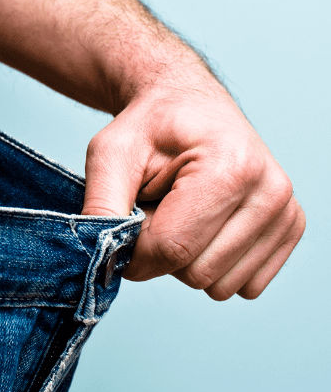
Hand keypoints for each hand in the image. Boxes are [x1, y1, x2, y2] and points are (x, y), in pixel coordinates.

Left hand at [81, 72, 304, 299]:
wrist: (187, 106)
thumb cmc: (149, 127)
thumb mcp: (110, 153)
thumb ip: (101, 206)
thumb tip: (103, 262)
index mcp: (229, 167)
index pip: (173, 248)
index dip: (134, 253)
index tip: (121, 229)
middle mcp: (270, 191)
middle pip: (197, 272)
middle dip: (161, 250)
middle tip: (155, 207)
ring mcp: (286, 212)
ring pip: (219, 285)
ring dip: (187, 258)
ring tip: (180, 211)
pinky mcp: (290, 229)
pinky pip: (243, 284)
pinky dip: (213, 262)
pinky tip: (205, 223)